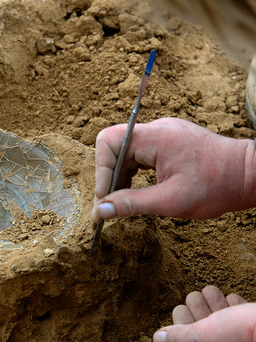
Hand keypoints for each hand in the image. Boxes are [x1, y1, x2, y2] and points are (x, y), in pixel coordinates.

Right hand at [91, 117, 253, 222]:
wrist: (249, 175)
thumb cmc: (216, 186)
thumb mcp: (170, 201)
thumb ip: (131, 204)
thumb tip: (101, 211)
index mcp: (156, 137)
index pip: (109, 142)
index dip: (100, 170)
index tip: (104, 198)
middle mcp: (158, 130)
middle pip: (115, 147)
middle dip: (109, 178)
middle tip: (110, 207)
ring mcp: (164, 134)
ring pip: (126, 152)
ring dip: (120, 177)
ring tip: (123, 202)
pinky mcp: (170, 142)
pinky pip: (141, 154)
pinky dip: (134, 173)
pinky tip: (137, 192)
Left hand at [153, 286, 255, 341]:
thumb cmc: (241, 339)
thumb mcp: (201, 340)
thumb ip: (178, 339)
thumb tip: (156, 340)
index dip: (182, 327)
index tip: (180, 309)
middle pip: (205, 336)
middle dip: (200, 312)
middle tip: (196, 295)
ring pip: (223, 326)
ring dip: (215, 305)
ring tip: (209, 290)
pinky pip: (241, 323)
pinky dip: (235, 308)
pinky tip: (231, 298)